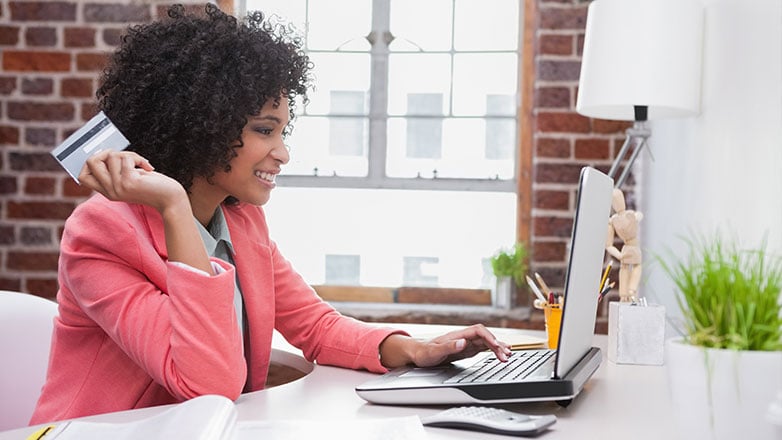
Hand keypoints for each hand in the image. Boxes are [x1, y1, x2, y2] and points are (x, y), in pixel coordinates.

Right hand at [80, 150, 212, 273]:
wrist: (171, 199)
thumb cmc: (153, 186)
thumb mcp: (130, 179)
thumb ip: (117, 170)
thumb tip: (106, 151)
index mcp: (108, 192)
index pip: (83, 177)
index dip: (89, 163)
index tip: (105, 157)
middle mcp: (110, 191)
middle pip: (91, 161)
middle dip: (107, 151)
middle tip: (124, 156)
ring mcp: (118, 187)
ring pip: (111, 156)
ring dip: (129, 154)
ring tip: (141, 164)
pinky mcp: (128, 182)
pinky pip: (125, 157)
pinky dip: (138, 157)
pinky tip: (148, 167)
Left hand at [379, 324, 511, 368]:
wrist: (416, 354)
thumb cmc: (423, 352)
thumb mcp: (434, 351)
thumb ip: (448, 346)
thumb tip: (463, 342)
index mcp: (457, 335)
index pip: (478, 331)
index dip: (489, 337)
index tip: (496, 346)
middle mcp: (463, 338)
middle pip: (485, 337)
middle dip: (497, 345)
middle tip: (506, 356)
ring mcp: (465, 344)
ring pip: (486, 343)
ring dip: (497, 348)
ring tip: (508, 355)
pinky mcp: (465, 351)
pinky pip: (482, 349)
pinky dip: (492, 351)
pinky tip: (500, 353)